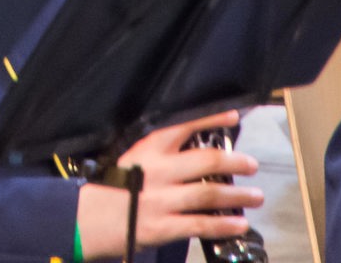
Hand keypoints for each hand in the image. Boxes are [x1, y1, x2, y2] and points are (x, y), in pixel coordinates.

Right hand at [73, 111, 260, 255]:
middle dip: (234, 162)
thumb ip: (156, 156)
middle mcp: (159, 171)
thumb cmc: (106, 187)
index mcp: (148, 149)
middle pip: (206, 161)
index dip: (211, 119)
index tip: (233, 114)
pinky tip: (239, 223)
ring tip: (256, 195)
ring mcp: (163, 200)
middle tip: (252, 164)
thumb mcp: (129, 160)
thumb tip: (189, 154)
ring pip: (210, 194)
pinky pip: (201, 224)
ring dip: (238, 195)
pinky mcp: (164, 226)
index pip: (184, 126)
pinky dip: (224, 224)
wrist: (85, 219)